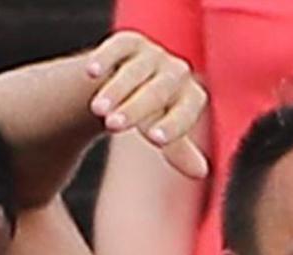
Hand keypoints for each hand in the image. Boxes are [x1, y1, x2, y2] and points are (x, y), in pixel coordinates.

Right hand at [85, 31, 208, 179]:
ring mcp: (151, 55)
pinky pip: (118, 46)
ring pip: (136, 71)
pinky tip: (91, 72)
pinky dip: (105, 57)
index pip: (187, 108)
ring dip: (116, 89)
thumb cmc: (150, 112)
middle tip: (112, 126)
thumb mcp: (162, 129)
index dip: (174, 122)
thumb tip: (202, 173)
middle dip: (136, 107)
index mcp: (188, 95)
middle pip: (158, 90)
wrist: (128, 80)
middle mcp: (174, 72)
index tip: (155, 139)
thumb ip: (178, 150)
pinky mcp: (127, 43)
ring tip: (97, 109)